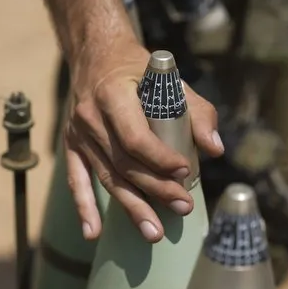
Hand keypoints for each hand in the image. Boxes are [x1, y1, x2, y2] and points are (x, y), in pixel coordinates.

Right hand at [64, 39, 224, 242]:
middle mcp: (90, 117)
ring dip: (131, 206)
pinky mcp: (72, 146)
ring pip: (106, 177)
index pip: (135, 138)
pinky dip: (84, 208)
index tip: (185, 173)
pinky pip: (76, 181)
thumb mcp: (170, 78)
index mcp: (114, 95)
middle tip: (182, 208)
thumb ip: (197, 111)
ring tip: (153, 233)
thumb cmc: (138, 68)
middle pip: (123, 163)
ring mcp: (78, 134)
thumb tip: (215, 149)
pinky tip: (92, 233)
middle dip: (155, 189)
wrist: (95, 55)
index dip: (160, 160)